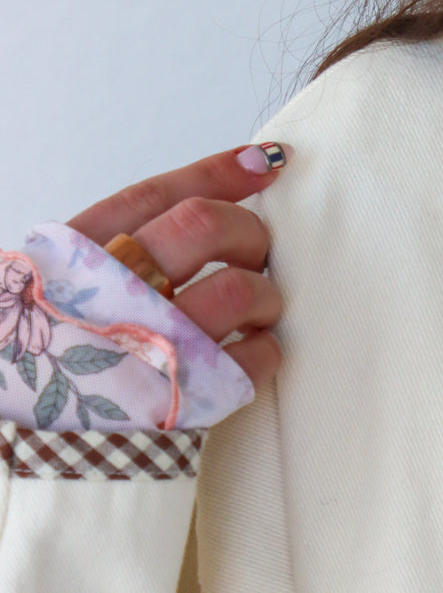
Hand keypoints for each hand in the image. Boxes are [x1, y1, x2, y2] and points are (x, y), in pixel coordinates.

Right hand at [67, 145, 287, 388]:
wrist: (25, 431)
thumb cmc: (51, 352)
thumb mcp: (54, 283)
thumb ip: (109, 245)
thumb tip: (195, 204)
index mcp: (73, 261)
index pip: (151, 197)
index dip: (215, 173)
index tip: (262, 161)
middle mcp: (113, 296)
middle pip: (202, 227)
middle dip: (247, 230)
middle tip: (257, 250)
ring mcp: (149, 348)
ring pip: (238, 291)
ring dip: (265, 293)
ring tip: (261, 308)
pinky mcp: (181, 400)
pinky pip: (251, 361)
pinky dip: (267, 350)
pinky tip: (257, 348)